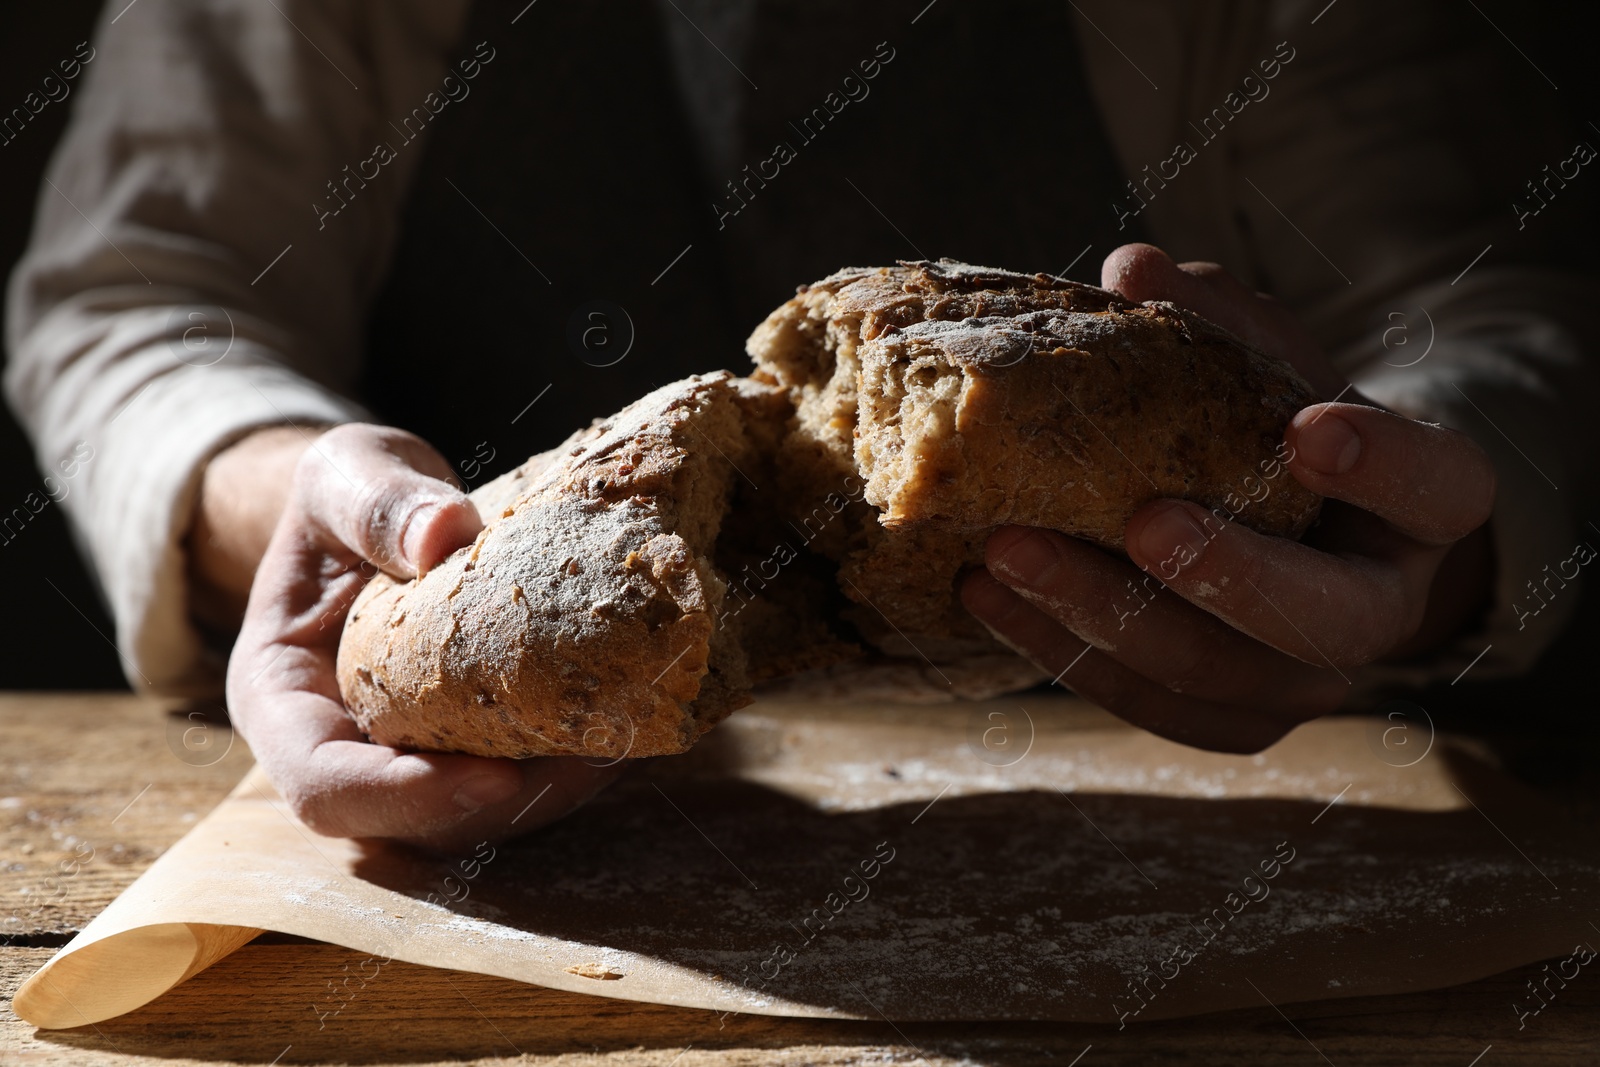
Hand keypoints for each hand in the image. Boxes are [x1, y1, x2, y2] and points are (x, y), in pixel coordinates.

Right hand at [224, 423, 619, 848]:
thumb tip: (445, 533)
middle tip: (588, 762)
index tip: (494, 776)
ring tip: (617, 742)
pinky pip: (510, 780)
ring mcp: (401, 755)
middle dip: (500, 806)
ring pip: (471, 817)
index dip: (405, 797)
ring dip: (547, 795)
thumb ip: (376, 501)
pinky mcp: (460, 746)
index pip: (323, 786)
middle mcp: (339, 746)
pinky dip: (564, 765)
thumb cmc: (349, 493)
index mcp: (280, 699)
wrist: (381, 509)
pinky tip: (621, 722)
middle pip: (410, 823)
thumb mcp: (345, 473)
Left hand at [960, 244, 1496, 752]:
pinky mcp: (1225, 719)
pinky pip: (1146, 705)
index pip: (1438, 489)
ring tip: (1010, 550)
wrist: (1281, 529)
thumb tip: (1133, 269)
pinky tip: (987, 593)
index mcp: (1423, 509)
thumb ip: (1220, 320)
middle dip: (1229, 574)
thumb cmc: (1276, 430)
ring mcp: (1302, 682)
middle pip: (1322, 618)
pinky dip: (1060, 650)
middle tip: (1144, 523)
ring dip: (1104, 616)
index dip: (1387, 466)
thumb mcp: (1271, 363)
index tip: (1311, 430)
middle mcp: (1380, 611)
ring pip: (1214, 674)